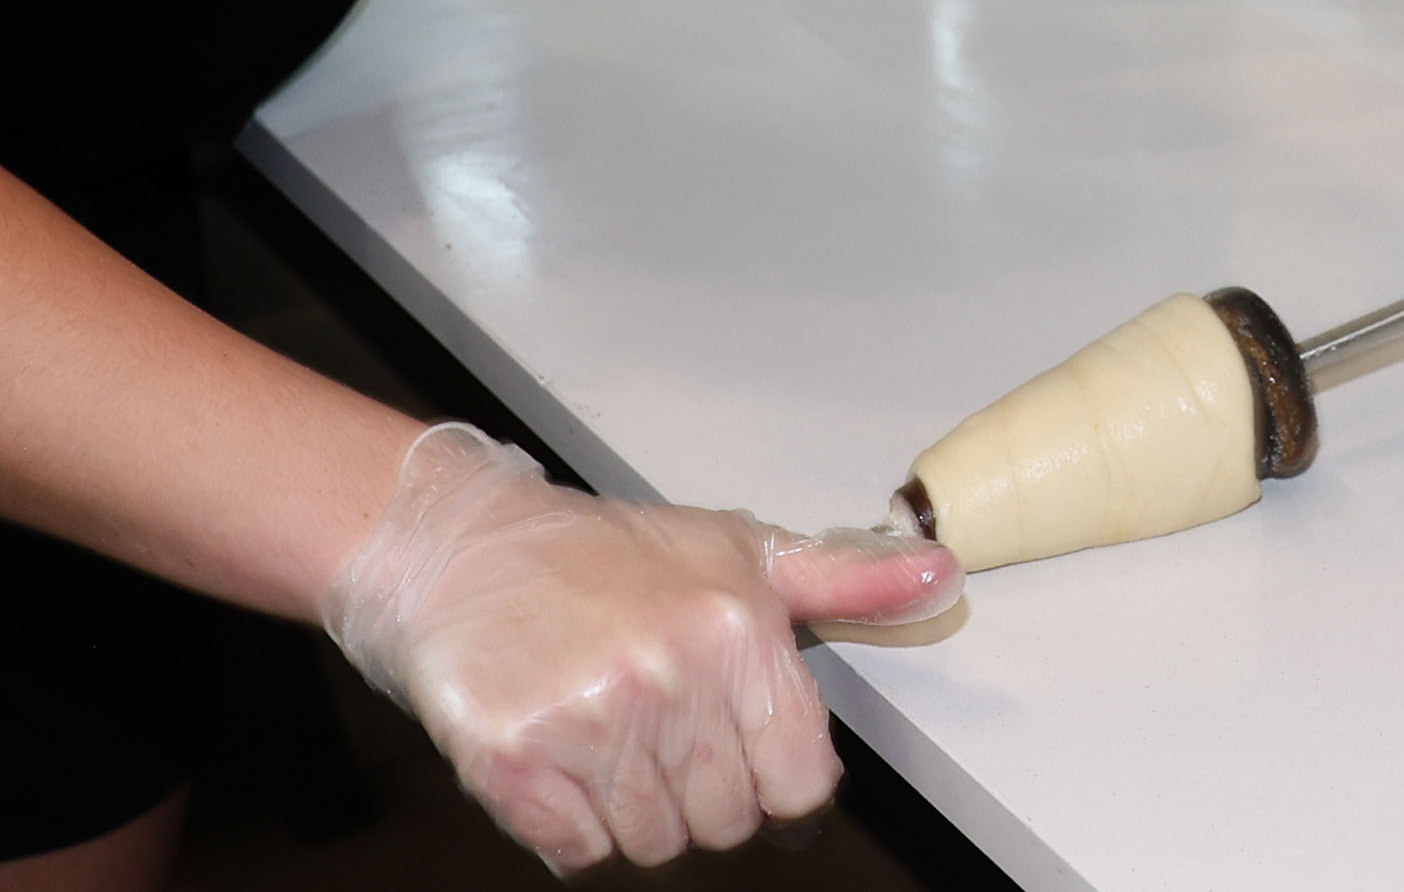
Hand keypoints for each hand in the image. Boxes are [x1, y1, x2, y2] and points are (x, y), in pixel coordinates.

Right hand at [326, 424, 959, 872]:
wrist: (463, 550)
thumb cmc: (608, 558)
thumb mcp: (739, 551)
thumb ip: (846, 579)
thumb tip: (940, 575)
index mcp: (737, 628)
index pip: (800, 783)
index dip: (769, 774)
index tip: (731, 738)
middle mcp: (670, 673)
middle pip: (725, 821)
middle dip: (694, 786)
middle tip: (651, 718)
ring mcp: (590, 719)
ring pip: (653, 843)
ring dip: (629, 805)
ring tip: (603, 727)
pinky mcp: (513, 757)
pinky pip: (577, 852)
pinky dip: (567, 821)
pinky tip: (559, 754)